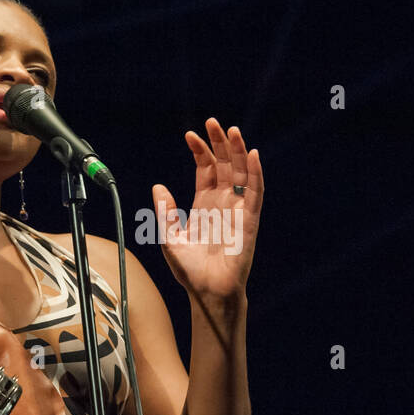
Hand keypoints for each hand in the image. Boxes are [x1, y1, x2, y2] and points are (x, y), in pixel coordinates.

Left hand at [152, 118, 262, 301]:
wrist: (207, 292)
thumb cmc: (190, 270)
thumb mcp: (169, 237)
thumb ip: (165, 212)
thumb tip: (158, 186)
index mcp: (204, 205)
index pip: (206, 170)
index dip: (200, 151)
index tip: (190, 135)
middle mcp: (222, 204)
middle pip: (224, 166)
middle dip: (220, 143)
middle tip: (213, 121)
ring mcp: (236, 210)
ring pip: (241, 174)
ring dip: (239, 152)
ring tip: (232, 131)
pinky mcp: (249, 221)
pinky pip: (254, 193)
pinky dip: (255, 174)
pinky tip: (252, 156)